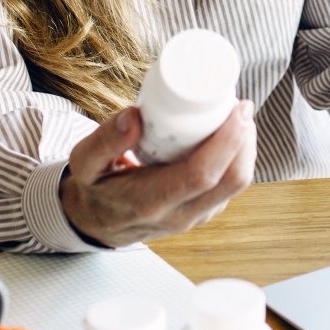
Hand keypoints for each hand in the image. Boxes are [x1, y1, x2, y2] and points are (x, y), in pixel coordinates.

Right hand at [60, 101, 256, 247]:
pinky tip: (229, 135)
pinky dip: (237, 159)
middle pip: (232, 181)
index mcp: (150, 201)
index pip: (202, 175)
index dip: (228, 141)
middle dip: (245, 140)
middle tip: (242, 106)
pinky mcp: (201, 213)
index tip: (237, 108)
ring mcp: (194, 218)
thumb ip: (104, 140)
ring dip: (245, 149)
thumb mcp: (84, 163)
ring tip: (237, 115)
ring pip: (236, 185)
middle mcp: (178, 215)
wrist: (95, 223)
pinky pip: (230, 187)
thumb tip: (135, 115)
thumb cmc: (94, 187)